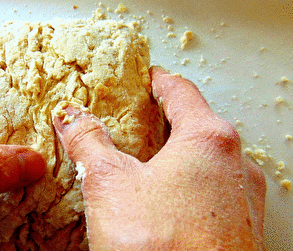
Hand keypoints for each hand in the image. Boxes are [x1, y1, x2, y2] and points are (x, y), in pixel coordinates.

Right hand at [53, 67, 265, 249]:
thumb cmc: (163, 245)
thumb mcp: (109, 183)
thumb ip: (88, 142)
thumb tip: (71, 116)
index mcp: (208, 140)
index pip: (181, 92)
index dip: (159, 82)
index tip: (148, 78)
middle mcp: (235, 167)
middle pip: (199, 127)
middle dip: (167, 123)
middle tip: (142, 122)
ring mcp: (243, 202)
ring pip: (209, 164)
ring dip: (180, 158)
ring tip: (150, 167)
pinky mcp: (240, 233)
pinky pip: (213, 196)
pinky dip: (190, 189)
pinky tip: (166, 208)